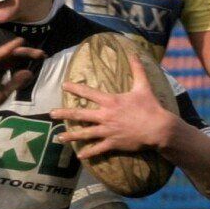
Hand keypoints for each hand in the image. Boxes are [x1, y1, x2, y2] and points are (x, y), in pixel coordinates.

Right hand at [0, 38, 42, 121]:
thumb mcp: (2, 94)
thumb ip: (14, 83)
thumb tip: (29, 72)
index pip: (15, 60)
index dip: (27, 56)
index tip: (43, 55)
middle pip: (9, 56)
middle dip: (23, 52)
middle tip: (39, 52)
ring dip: (7, 49)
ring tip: (19, 42)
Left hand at [54, 51, 177, 157]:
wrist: (158, 128)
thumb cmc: (150, 106)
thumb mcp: (143, 86)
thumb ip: (137, 69)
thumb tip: (134, 53)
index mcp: (110, 101)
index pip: (88, 92)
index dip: (75, 88)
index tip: (64, 85)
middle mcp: (105, 116)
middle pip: (80, 114)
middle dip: (64, 113)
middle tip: (51, 114)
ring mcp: (108, 131)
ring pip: (85, 134)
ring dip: (71, 135)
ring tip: (59, 138)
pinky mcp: (113, 143)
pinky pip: (98, 149)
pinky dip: (89, 153)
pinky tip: (80, 156)